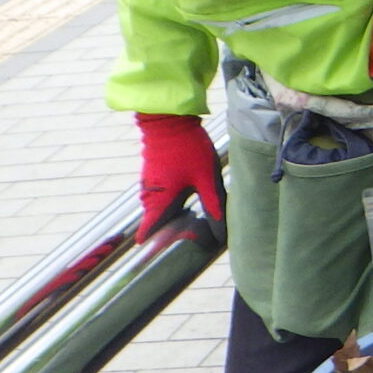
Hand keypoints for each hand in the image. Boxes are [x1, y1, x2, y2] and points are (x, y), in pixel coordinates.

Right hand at [135, 113, 223, 241]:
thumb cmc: (187, 149)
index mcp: (160, 201)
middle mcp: (151, 195)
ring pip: (158, 206)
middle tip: (183, 240)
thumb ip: (213, 204)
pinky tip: (185, 199)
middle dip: (168, 231)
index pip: (151, 229)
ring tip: (187, 222)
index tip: (155, 252)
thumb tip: (221, 230)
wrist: (169, 120)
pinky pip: (159, 194)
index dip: (154, 242)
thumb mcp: (206, 178)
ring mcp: (151, 182)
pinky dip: (169, 201)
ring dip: (169, 215)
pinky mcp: (154, 172)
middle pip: (156, 220)